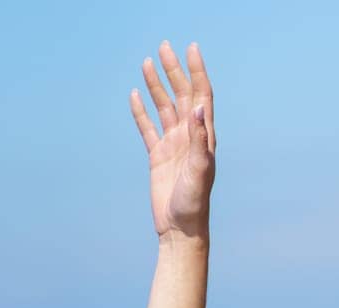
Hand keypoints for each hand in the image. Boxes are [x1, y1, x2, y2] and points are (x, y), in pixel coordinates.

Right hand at [130, 40, 215, 239]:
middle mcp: (188, 136)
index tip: (191, 48)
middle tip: (164, 48)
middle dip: (174, 71)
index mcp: (203, 136)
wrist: (181, 229)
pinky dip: (141, 112)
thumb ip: (198, 138)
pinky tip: (135, 95)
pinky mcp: (157, 157)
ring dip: (156, 86)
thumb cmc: (195, 203)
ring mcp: (172, 145)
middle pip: (181, 95)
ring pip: (163, 108)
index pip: (201, 95)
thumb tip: (196, 106)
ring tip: (147, 64)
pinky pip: (148, 128)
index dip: (197, 71)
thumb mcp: (199, 170)